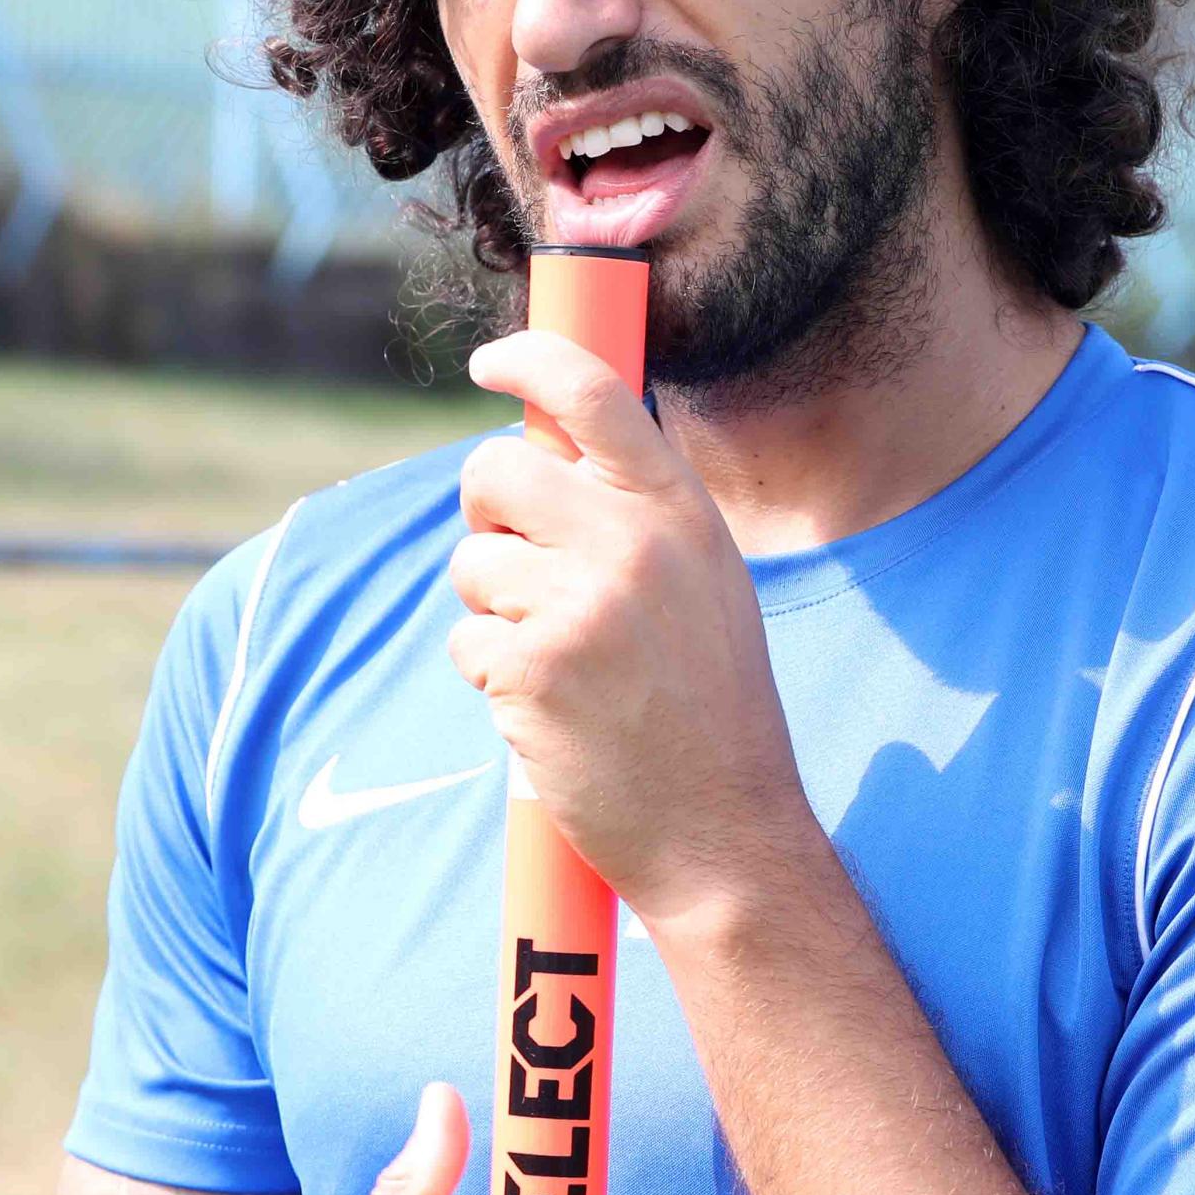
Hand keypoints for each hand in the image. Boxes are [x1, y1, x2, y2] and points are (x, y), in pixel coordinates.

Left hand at [448, 331, 819, 925]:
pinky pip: (467, 639)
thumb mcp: (706, 585)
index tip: (490, 362)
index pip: (593, 393)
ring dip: (494, 611)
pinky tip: (550, 712)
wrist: (726, 834)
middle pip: (495, 470)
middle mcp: (633, 544)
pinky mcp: (531, 669)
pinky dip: (493, 676)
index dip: (528, 360)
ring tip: (561, 664)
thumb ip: (641, 516)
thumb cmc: (711, 711)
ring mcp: (579, 605)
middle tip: (516, 562)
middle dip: (485, 514)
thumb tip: (548, 451)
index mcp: (681, 513)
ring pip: (472, 564)